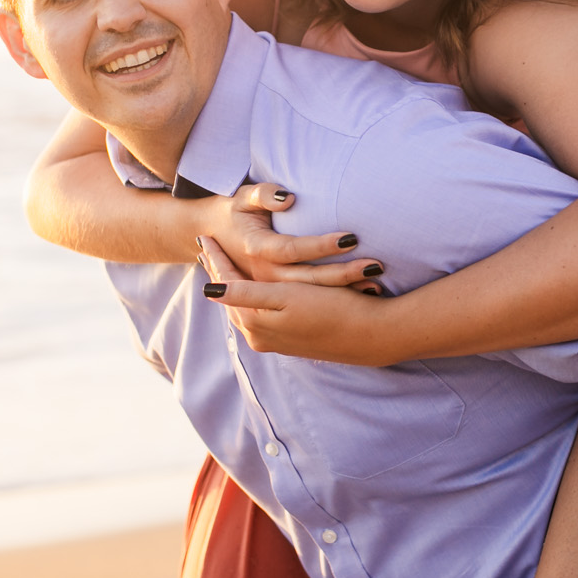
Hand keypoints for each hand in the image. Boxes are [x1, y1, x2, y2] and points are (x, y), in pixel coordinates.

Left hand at [197, 236, 399, 365]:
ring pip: (244, 307)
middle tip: (206, 247)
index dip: (216, 259)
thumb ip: (247, 294)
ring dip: (234, 285)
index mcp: (256, 321)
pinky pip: (259, 315)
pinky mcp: (290, 341)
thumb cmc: (334, 310)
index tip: (205, 236)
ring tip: (223, 266)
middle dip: (220, 271)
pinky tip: (254, 291)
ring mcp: (274, 341)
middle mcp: (260, 335)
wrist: (373, 337)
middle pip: (232, 297)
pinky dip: (250, 297)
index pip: (227, 284)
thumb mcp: (286, 298)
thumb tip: (210, 290)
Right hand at [202, 183, 371, 287]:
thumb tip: (287, 198)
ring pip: (311, 294)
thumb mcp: (243, 198)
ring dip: (344, 290)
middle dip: (343, 273)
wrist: (213, 241)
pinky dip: (336, 299)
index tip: (351, 237)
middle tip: (376, 265)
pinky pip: (309, 302)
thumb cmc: (236, 213)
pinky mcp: (278, 299)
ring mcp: (271, 290)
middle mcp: (264, 275)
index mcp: (257, 249)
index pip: (293, 249)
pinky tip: (363, 295)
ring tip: (376, 284)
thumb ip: (263, 194)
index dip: (322, 245)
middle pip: (308, 278)